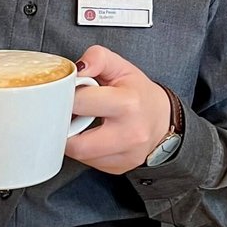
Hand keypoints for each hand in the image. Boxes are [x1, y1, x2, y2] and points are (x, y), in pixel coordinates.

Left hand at [65, 45, 174, 173]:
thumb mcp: (121, 66)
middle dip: (64, 127)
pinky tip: (92, 136)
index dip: (66, 96)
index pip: (80, 102)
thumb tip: (77, 68)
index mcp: (128, 104)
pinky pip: (88, 163)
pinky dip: (84, 150)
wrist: (162, 120)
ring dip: (72, 139)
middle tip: (67, 114)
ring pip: (79, 156)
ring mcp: (125, 155)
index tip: (66, 93)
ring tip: (80, 123)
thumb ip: (97, 58)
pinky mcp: (118, 168)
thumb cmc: (138, 92)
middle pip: (76, 143)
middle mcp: (129, 134)